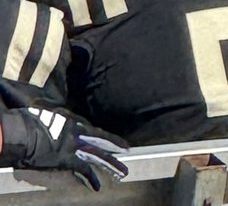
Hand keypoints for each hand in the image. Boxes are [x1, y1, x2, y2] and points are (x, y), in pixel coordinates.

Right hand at [0, 107, 127, 190]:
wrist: (24, 133)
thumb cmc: (31, 123)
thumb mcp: (47, 115)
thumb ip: (56, 119)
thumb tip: (54, 119)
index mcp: (73, 121)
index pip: (90, 129)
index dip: (100, 136)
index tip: (108, 140)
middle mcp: (78, 131)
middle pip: (100, 139)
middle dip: (114, 145)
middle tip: (126, 150)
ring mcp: (75, 146)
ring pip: (98, 155)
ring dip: (111, 164)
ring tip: (122, 172)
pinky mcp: (68, 159)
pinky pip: (84, 169)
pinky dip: (91, 178)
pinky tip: (98, 187)